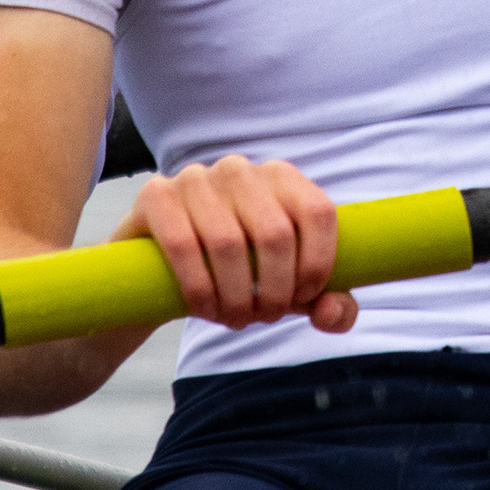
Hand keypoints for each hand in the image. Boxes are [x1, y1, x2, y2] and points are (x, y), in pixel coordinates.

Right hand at [119, 155, 358, 333]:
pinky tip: (205, 309)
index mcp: (282, 178)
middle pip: (275, 234)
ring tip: (235, 319)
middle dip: (274, 291)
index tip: (303, 299)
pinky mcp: (156, 194)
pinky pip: (183, 244)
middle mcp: (241, 169)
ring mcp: (196, 177)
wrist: (159, 273)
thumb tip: (332, 313)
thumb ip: (329, 304)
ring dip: (236, 297)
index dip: (317, 264)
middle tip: (264, 317)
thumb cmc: (238, 276)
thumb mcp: (289, 291)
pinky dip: (200, 288)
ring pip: (228, 243)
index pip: (318, 212)